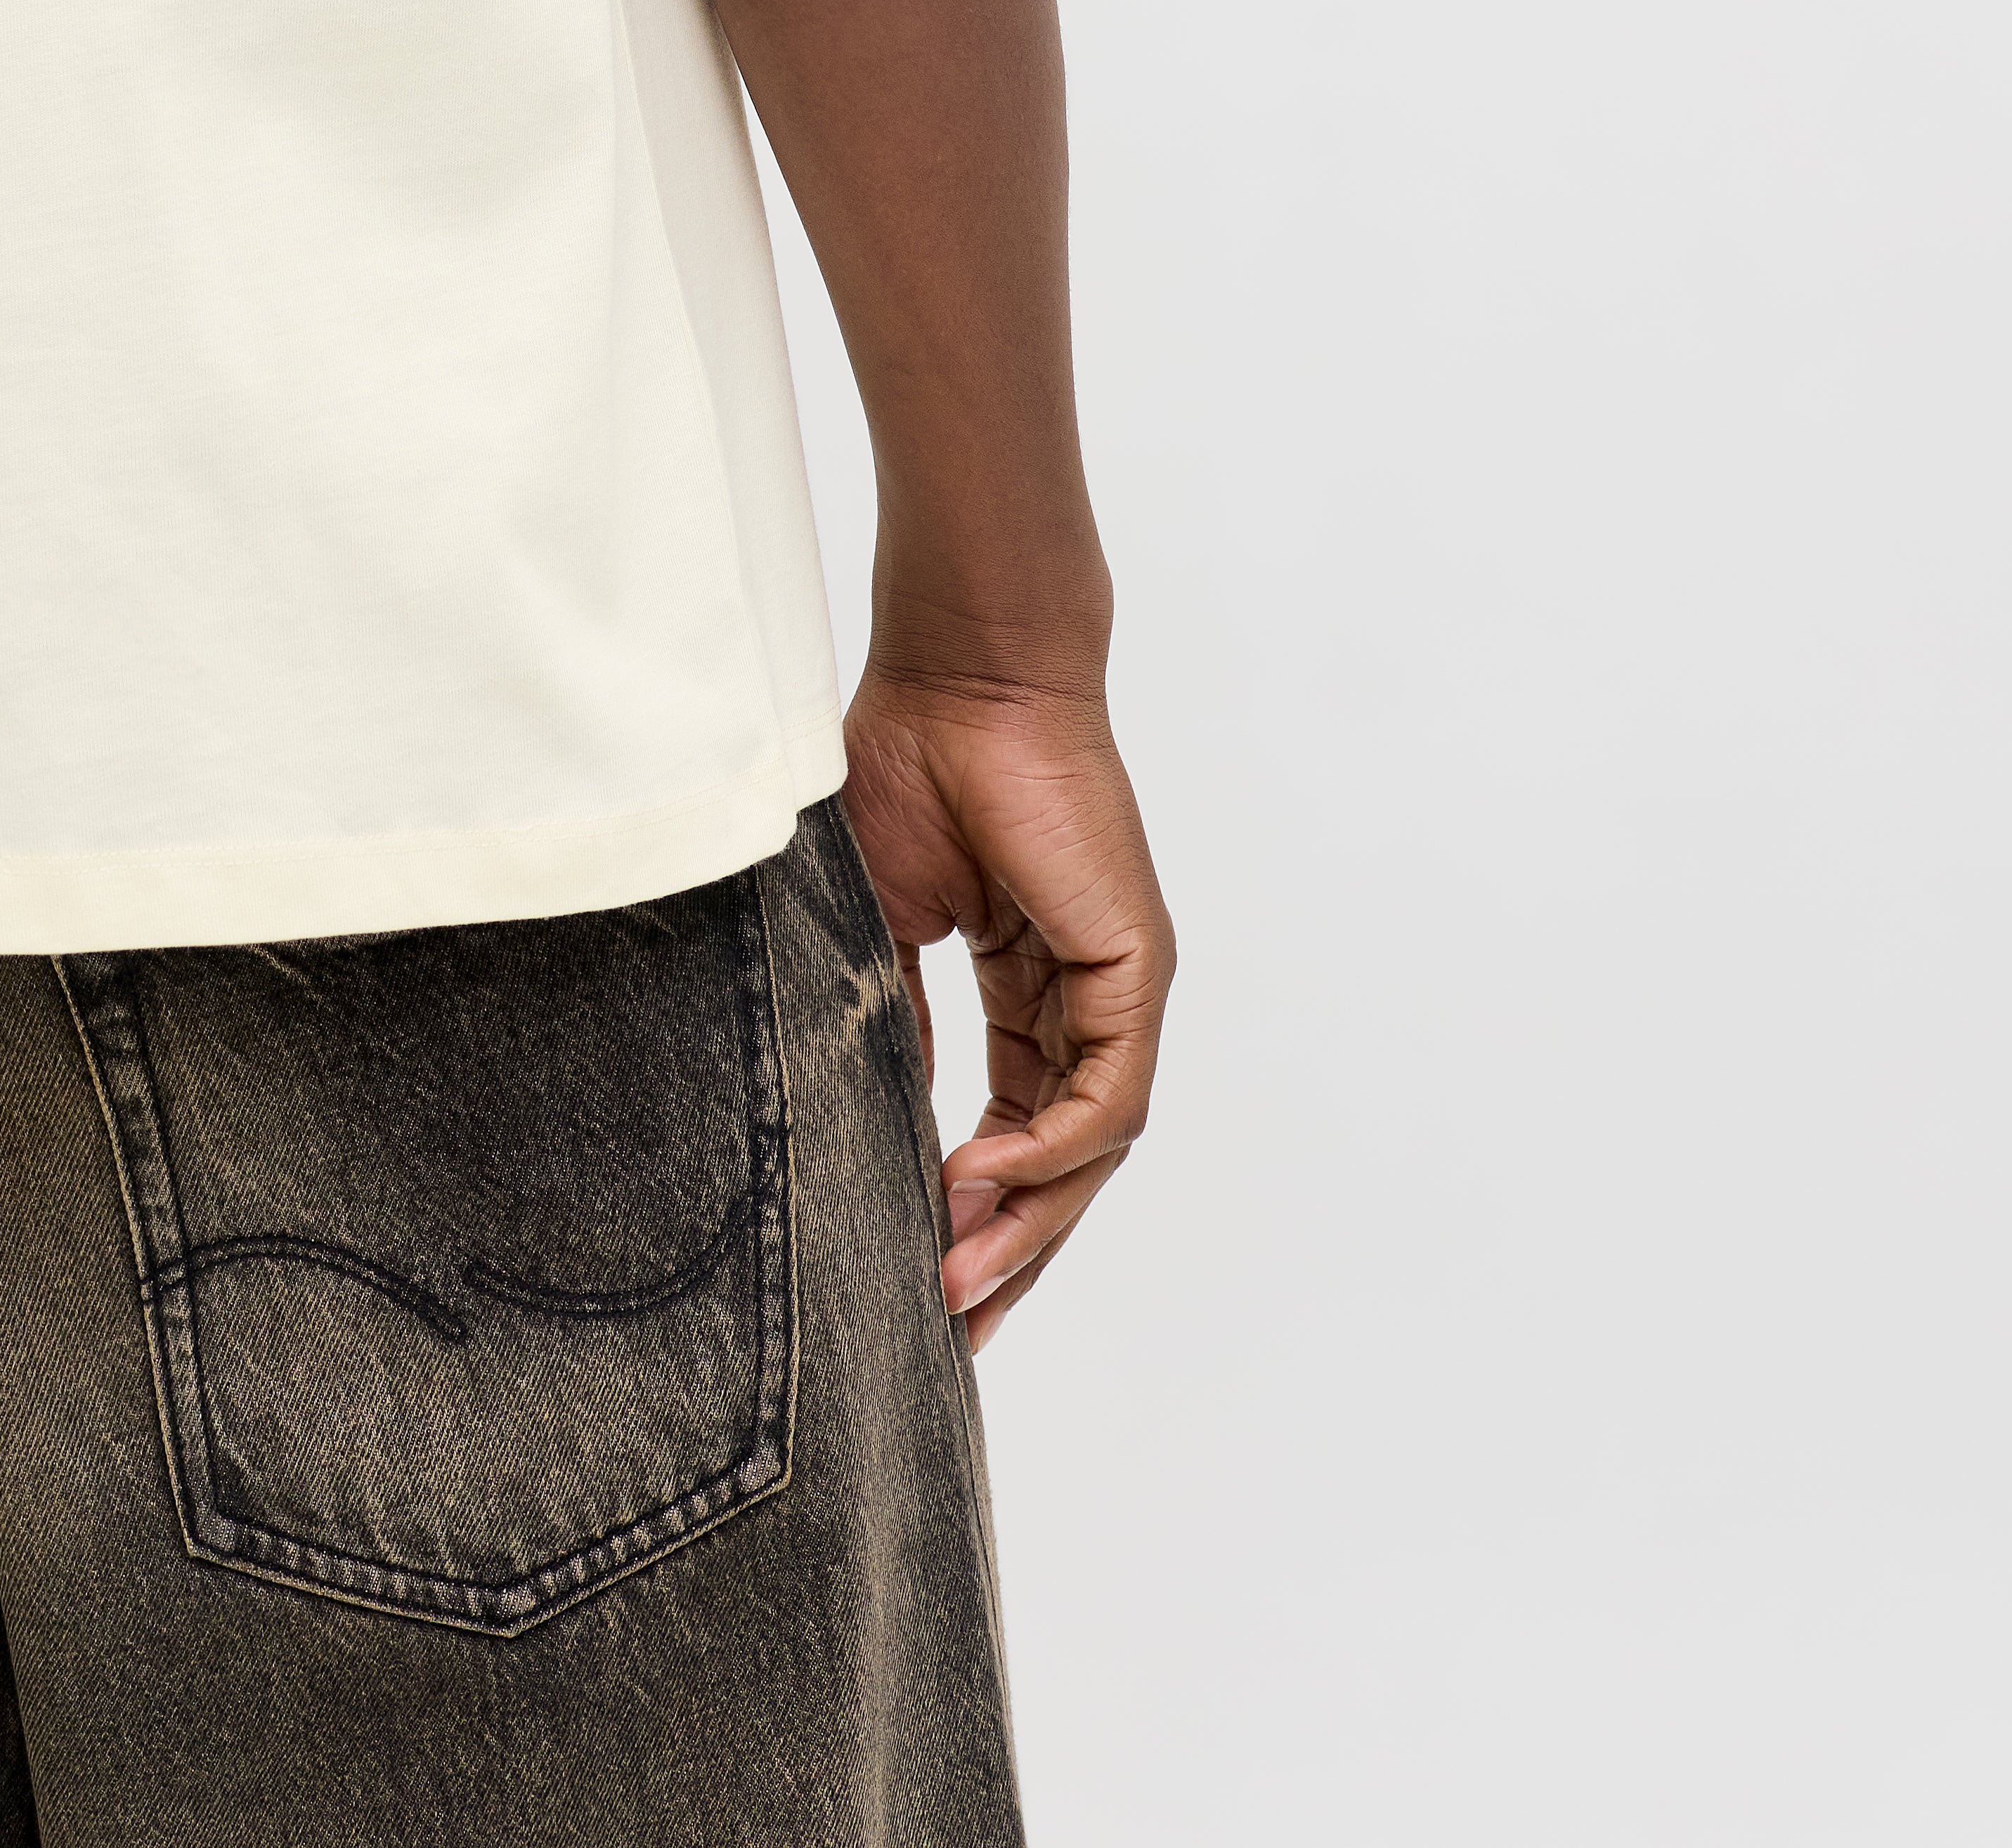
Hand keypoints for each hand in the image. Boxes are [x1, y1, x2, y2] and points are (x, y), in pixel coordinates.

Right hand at [841, 668, 1173, 1346]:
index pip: (1014, 1129)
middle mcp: (1083, 998)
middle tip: (951, 1330)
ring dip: (1025, 1222)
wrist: (958, 680)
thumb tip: (878, 1125)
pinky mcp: (1133, 970)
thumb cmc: (910, 768)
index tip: (922, 1284)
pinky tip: (986, 1185)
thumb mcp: (882, 921)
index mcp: (1027, 985)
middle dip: (1009, 1252)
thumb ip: (891, 1020)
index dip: (974, 1211)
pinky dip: (1049, 1151)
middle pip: (1061, 1162)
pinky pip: (1106, 1099)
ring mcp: (1115, 988)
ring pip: (1089, 1149)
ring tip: (957, 1280)